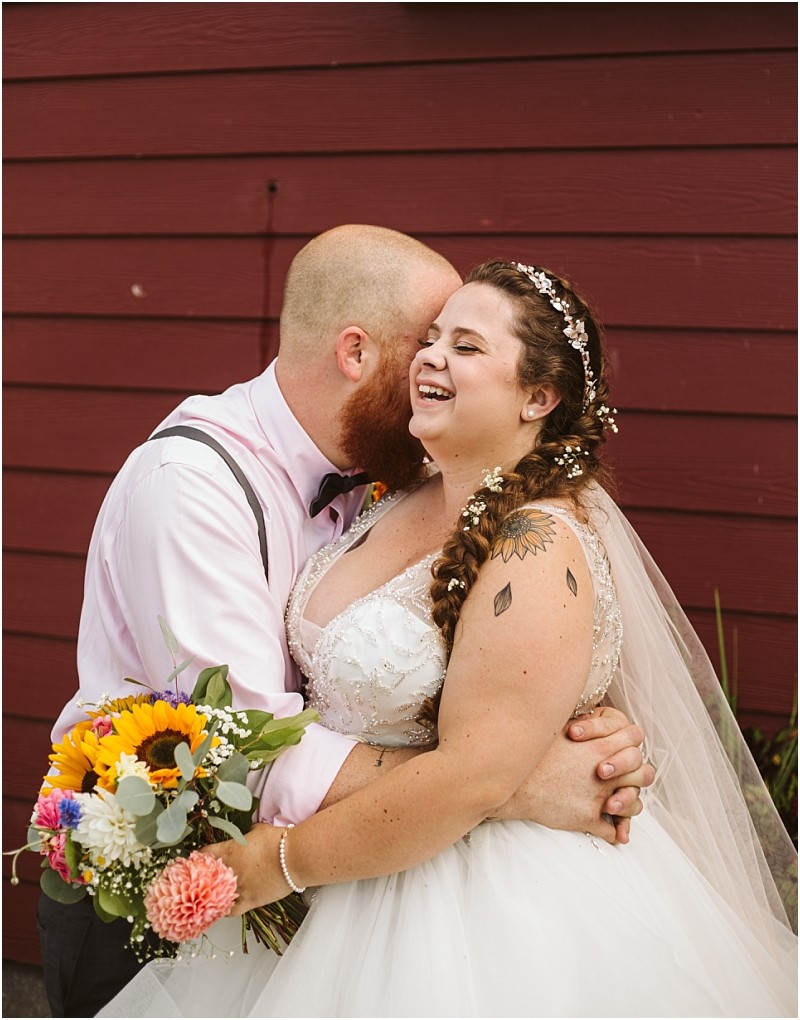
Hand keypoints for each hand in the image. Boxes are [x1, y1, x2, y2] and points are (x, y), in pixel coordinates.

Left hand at [204, 823, 288, 913]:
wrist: (295, 857)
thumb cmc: (278, 841)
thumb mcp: (258, 830)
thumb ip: (246, 836)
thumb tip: (246, 836)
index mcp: (228, 851)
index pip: (204, 855)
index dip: (201, 856)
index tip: (201, 858)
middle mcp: (228, 871)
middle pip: (205, 877)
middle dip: (204, 877)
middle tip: (205, 876)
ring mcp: (238, 888)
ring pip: (214, 897)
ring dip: (212, 894)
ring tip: (213, 894)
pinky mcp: (249, 901)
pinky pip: (230, 911)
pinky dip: (226, 909)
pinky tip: (225, 908)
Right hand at [493, 706, 653, 844]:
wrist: (514, 784)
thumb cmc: (532, 755)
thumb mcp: (557, 731)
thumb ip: (580, 725)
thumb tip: (589, 716)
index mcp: (599, 746)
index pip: (635, 738)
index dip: (632, 741)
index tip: (625, 747)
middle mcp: (606, 772)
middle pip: (643, 772)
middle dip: (638, 775)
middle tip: (628, 777)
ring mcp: (599, 797)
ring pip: (633, 805)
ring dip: (630, 806)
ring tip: (619, 806)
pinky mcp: (588, 819)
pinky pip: (611, 830)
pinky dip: (615, 832)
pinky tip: (613, 832)